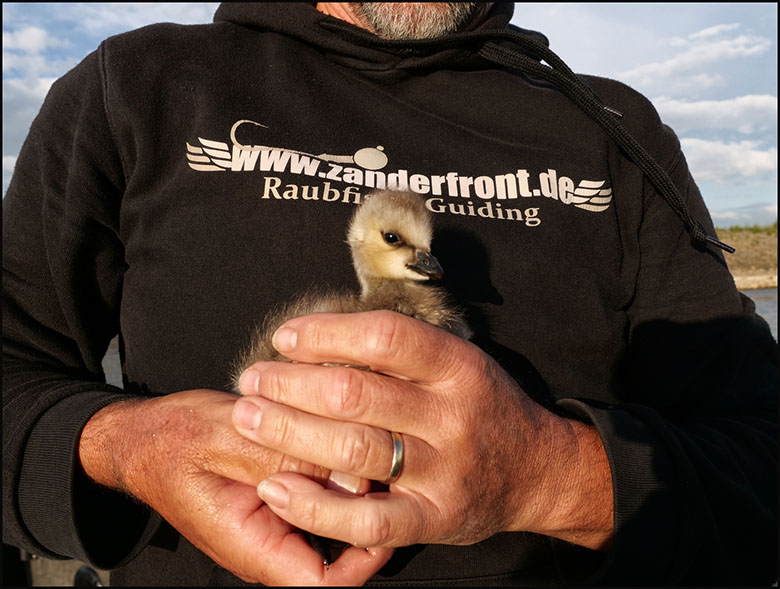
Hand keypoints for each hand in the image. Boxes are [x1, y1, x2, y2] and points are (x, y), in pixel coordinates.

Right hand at [78, 389, 392, 584]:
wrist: (143, 435)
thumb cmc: (172, 440)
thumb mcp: (226, 439)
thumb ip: (286, 458)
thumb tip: (351, 474)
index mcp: (253, 546)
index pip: (324, 583)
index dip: (364, 558)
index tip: (384, 516)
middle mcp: (270, 540)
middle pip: (339, 549)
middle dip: (364, 508)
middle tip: (380, 462)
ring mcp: (277, 517)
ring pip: (332, 514)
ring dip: (349, 481)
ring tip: (361, 440)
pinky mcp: (280, 492)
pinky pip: (318, 489)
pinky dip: (331, 465)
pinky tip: (336, 431)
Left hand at [233, 311, 613, 550]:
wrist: (538, 471)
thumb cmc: (484, 408)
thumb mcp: (459, 364)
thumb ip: (404, 353)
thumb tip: (324, 332)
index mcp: (459, 366)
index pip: (384, 337)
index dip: (326, 332)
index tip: (285, 336)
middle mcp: (453, 415)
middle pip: (356, 392)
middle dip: (290, 383)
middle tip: (251, 380)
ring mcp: (445, 470)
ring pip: (353, 449)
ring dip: (288, 431)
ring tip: (248, 418)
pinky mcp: (435, 518)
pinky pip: (367, 519)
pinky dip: (314, 506)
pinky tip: (276, 489)